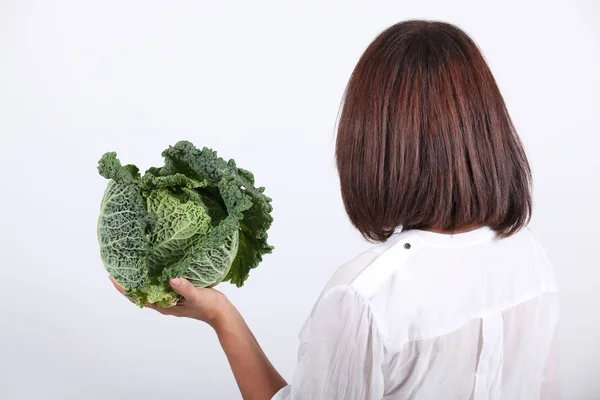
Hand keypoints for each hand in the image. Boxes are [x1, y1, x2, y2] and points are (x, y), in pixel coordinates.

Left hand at [109, 276, 232, 327]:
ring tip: (133, 265)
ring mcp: (171, 299)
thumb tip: (171, 278)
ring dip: (141, 279)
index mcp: (164, 306)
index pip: (137, 298)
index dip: (124, 288)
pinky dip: (155, 277)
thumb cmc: (208, 306)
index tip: (112, 277)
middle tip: (118, 267)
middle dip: (129, 282)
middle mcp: (164, 303)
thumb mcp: (196, 295)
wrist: (221, 313)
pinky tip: (157, 267)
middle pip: (140, 293)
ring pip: (150, 289)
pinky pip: (161, 285)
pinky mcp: (178, 294)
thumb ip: (184, 287)